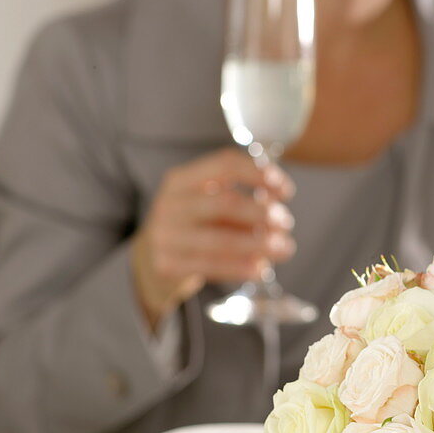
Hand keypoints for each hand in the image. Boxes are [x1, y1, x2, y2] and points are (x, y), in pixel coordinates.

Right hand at [131, 148, 295, 329]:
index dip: (260, 174)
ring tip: (284, 248)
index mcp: (181, 178)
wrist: (148, 260)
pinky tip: (261, 268)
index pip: (225, 164)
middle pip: (225, 203)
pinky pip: (212, 266)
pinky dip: (241, 267)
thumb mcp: (204, 201)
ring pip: (221, 239)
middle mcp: (170, 203)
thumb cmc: (191, 225)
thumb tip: (276, 203)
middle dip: (263, 213)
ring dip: (260, 244)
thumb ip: (236, 197)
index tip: (286, 190)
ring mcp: (165, 235)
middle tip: (286, 223)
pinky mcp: (167, 265)